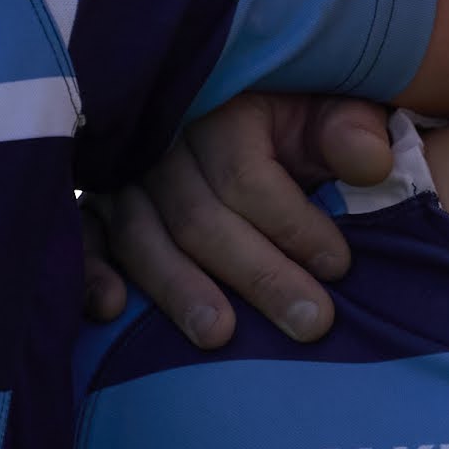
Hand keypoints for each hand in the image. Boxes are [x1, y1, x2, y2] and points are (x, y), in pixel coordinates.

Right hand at [91, 94, 403, 344]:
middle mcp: (161, 143)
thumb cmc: (290, 122)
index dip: (294, 225)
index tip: (340, 266)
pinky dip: (90, 274)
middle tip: (311, 324)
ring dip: (178, 289)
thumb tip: (368, 162)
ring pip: (141, 238)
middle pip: (199, 216)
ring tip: (220, 337)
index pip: (247, 176)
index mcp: (220, 111)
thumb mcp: (328, 110)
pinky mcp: (94, 210)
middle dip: (258, 275)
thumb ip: (351, 131)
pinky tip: (111, 310)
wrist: (235, 114)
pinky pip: (81, 241)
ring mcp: (120, 179)